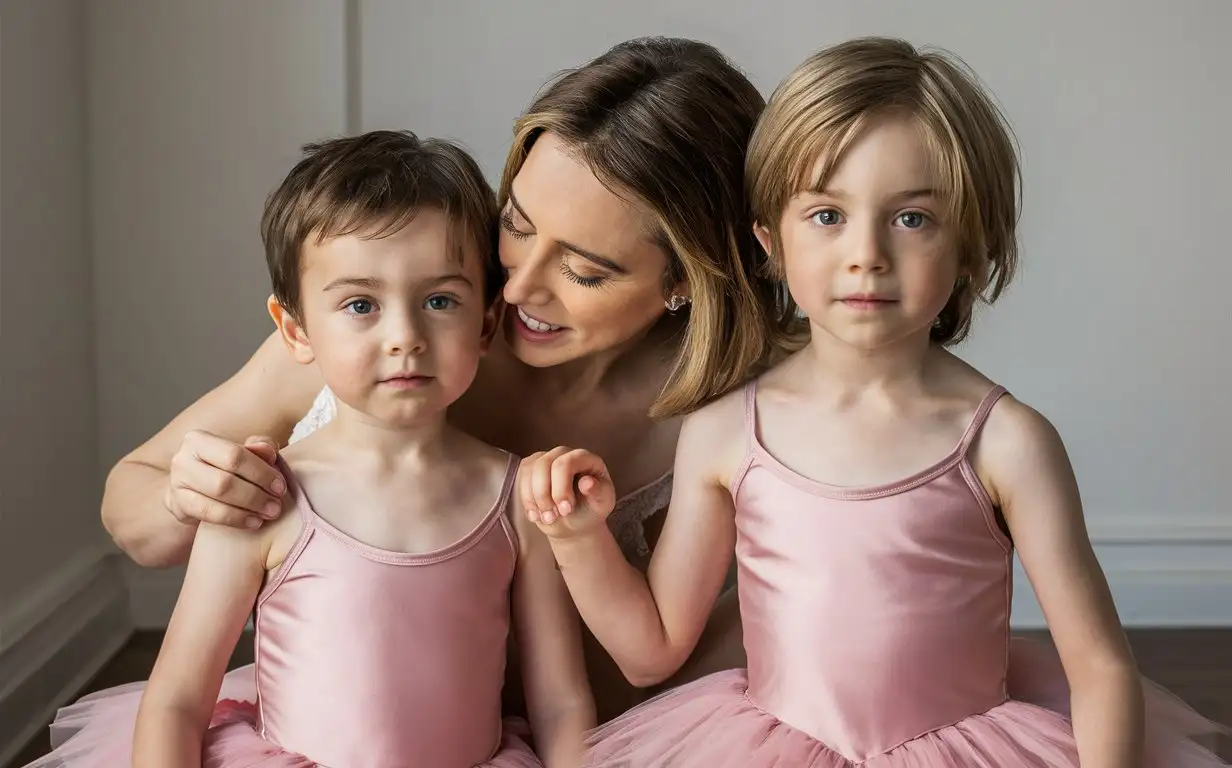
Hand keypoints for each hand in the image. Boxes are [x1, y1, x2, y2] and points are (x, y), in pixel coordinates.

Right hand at [163, 431, 285, 529]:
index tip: (280, 487)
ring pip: (217, 497)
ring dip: (248, 508)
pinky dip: (235, 519)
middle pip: (225, 479)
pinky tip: (253, 522)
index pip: (234, 455)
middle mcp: (182, 459)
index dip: (261, 472)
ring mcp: (177, 483)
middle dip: (256, 494)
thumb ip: (259, 448)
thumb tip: (268, 451)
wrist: (195, 491)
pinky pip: (208, 514)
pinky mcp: (177, 505)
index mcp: (198, 439)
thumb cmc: (225, 469)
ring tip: (269, 513)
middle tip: (276, 505)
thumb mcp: (244, 454)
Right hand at [518, 447, 615, 539]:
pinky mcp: (531, 468)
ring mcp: (546, 458)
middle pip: (544, 465)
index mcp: (586, 459)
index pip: (566, 463)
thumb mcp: (602, 504)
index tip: (566, 511)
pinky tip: (536, 515)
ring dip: (534, 499)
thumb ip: (599, 492)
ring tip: (547, 519)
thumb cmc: (591, 510)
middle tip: (553, 517)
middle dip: (545, 495)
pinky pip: (522, 477)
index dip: (561, 488)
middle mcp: (565, 453)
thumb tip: (587, 482)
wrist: (575, 522)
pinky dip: (527, 500)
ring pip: (529, 471)